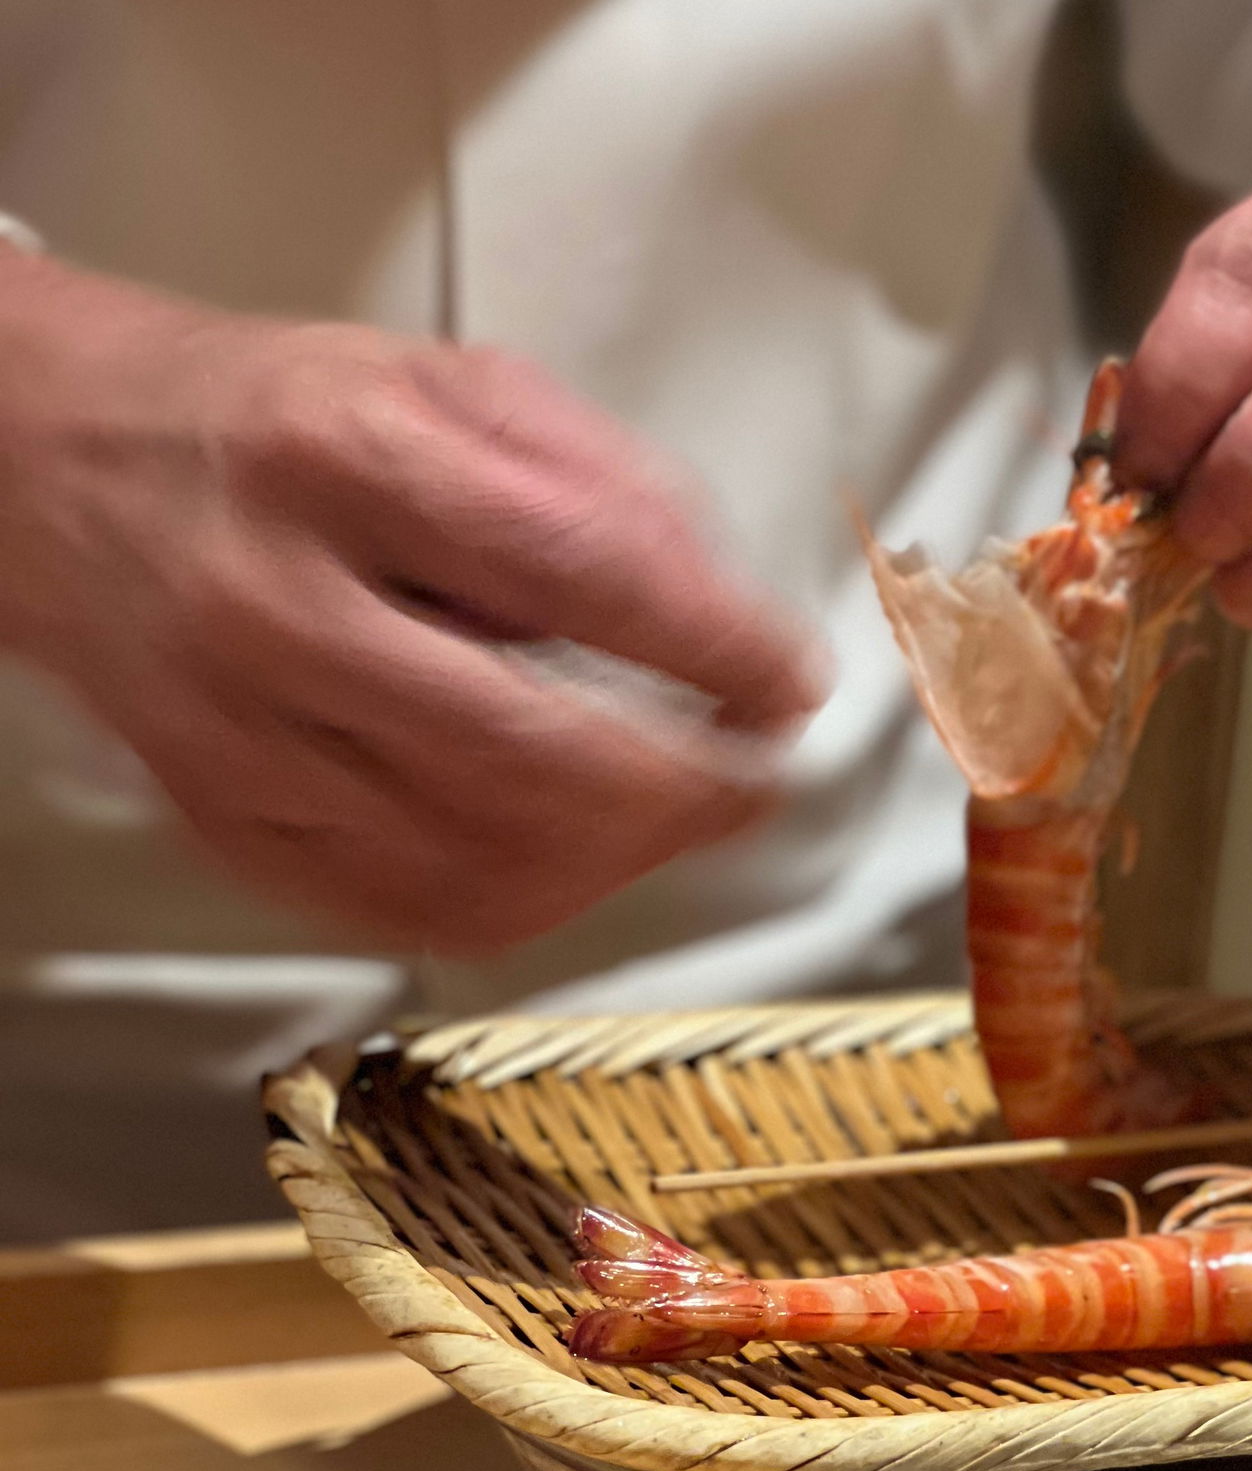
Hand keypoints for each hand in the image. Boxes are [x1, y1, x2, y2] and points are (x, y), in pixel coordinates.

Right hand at [0, 249, 823, 951]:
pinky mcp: (227, 824)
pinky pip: (409, 912)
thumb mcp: (453, 385)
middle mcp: (279, 608)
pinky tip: (579, 855)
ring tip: (680, 813)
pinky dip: (530, 901)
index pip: (579, 572)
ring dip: (622, 858)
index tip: (788, 679)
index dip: (716, 646)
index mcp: (349, 462)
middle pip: (528, 753)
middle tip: (758, 774)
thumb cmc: (282, 424)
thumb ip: (601, 481)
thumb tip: (727, 612)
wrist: (67, 469)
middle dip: (686, 789)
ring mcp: (240, 737)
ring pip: (474, 859)